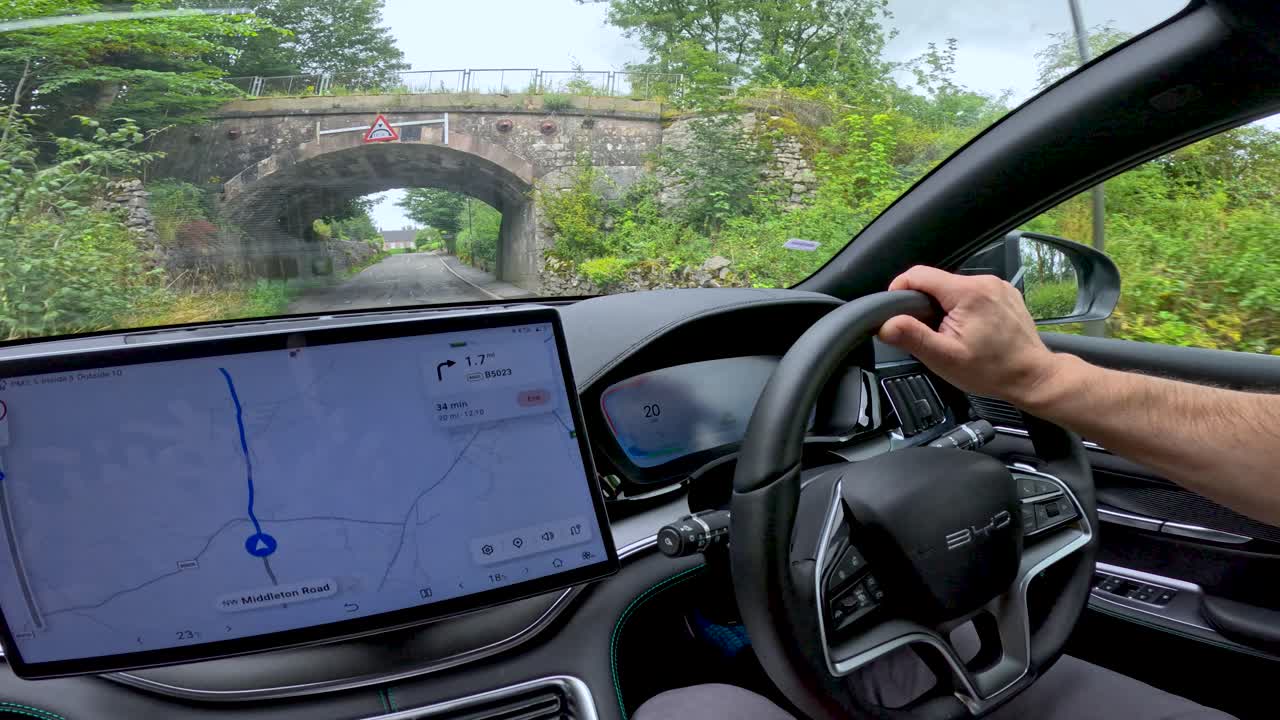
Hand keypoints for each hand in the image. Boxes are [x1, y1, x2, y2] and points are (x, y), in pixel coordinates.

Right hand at [878, 266, 1062, 405]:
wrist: (1031, 377)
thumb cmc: (993, 370)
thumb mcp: (944, 358)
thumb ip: (912, 337)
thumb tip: (886, 323)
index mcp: (967, 292)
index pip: (918, 274)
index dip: (899, 291)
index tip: (898, 312)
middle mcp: (984, 282)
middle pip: (936, 282)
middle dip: (925, 306)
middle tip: (932, 335)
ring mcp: (997, 286)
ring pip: (953, 289)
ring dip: (946, 309)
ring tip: (954, 335)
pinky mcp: (1004, 294)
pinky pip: (972, 294)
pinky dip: (964, 309)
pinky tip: (972, 331)